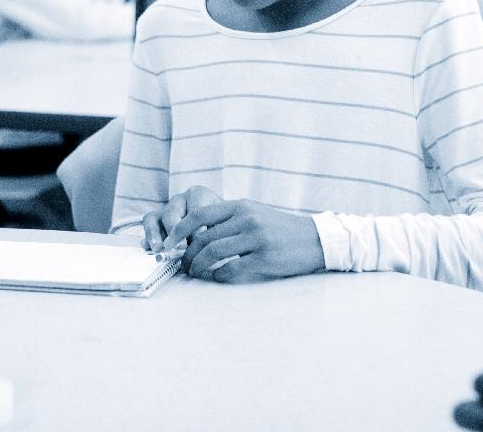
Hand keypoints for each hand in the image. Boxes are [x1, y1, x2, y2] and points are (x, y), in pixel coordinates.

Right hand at [141, 185, 222, 251]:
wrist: (217, 224)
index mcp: (200, 195)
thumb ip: (216, 230)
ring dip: (155, 234)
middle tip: (180, 247)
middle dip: (175, 230)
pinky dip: (148, 237)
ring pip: (155, 216)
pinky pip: (148, 225)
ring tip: (159, 248)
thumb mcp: (223, 224)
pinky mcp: (155, 220)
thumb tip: (204, 241)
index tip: (199, 239)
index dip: (196, 224)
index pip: (195, 207)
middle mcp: (181, 199)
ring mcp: (166, 209)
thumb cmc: (221, 225)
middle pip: (172, 211)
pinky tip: (150, 249)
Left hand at [171, 199, 324, 282]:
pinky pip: (232, 268)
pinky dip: (218, 275)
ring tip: (194, 273)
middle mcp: (246, 218)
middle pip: (204, 237)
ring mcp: (256, 238)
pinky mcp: (264, 257)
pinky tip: (216, 277)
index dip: (179, 230)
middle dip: (187, 254)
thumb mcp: (254, 213)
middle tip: (182, 264)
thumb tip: (197, 232)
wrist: (314, 239)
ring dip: (198, 266)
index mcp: (241, 206)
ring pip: (214, 252)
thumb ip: (229, 218)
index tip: (168, 243)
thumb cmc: (280, 228)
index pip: (200, 215)